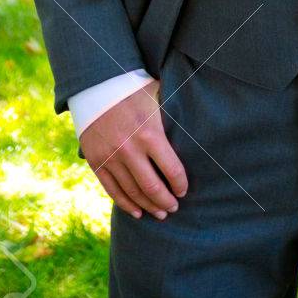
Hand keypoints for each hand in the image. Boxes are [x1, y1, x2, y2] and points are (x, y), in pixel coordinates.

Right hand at [79, 78, 187, 218]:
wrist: (97, 84)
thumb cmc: (134, 89)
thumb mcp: (158, 97)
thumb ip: (172, 117)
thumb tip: (200, 123)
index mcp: (150, 133)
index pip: (172, 170)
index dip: (180, 184)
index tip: (184, 191)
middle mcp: (130, 149)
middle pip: (152, 187)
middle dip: (166, 202)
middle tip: (174, 208)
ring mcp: (111, 157)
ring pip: (132, 192)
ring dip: (148, 206)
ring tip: (159, 213)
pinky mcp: (96, 161)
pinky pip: (112, 189)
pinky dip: (125, 204)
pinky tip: (136, 212)